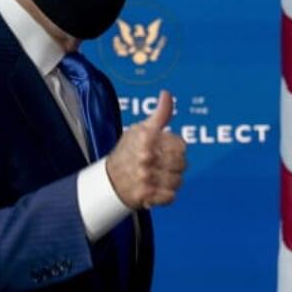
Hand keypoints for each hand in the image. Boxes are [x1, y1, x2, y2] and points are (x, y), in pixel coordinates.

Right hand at [105, 90, 186, 209]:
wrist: (108, 181)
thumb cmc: (127, 152)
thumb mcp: (141, 128)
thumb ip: (159, 114)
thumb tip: (167, 95)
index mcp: (147, 138)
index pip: (181, 145)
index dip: (176, 148)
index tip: (165, 149)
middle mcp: (146, 157)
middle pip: (182, 163)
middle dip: (175, 165)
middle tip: (162, 165)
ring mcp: (146, 177)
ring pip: (178, 181)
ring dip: (171, 181)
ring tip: (158, 177)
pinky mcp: (147, 195)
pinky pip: (171, 196)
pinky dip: (166, 196)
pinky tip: (157, 189)